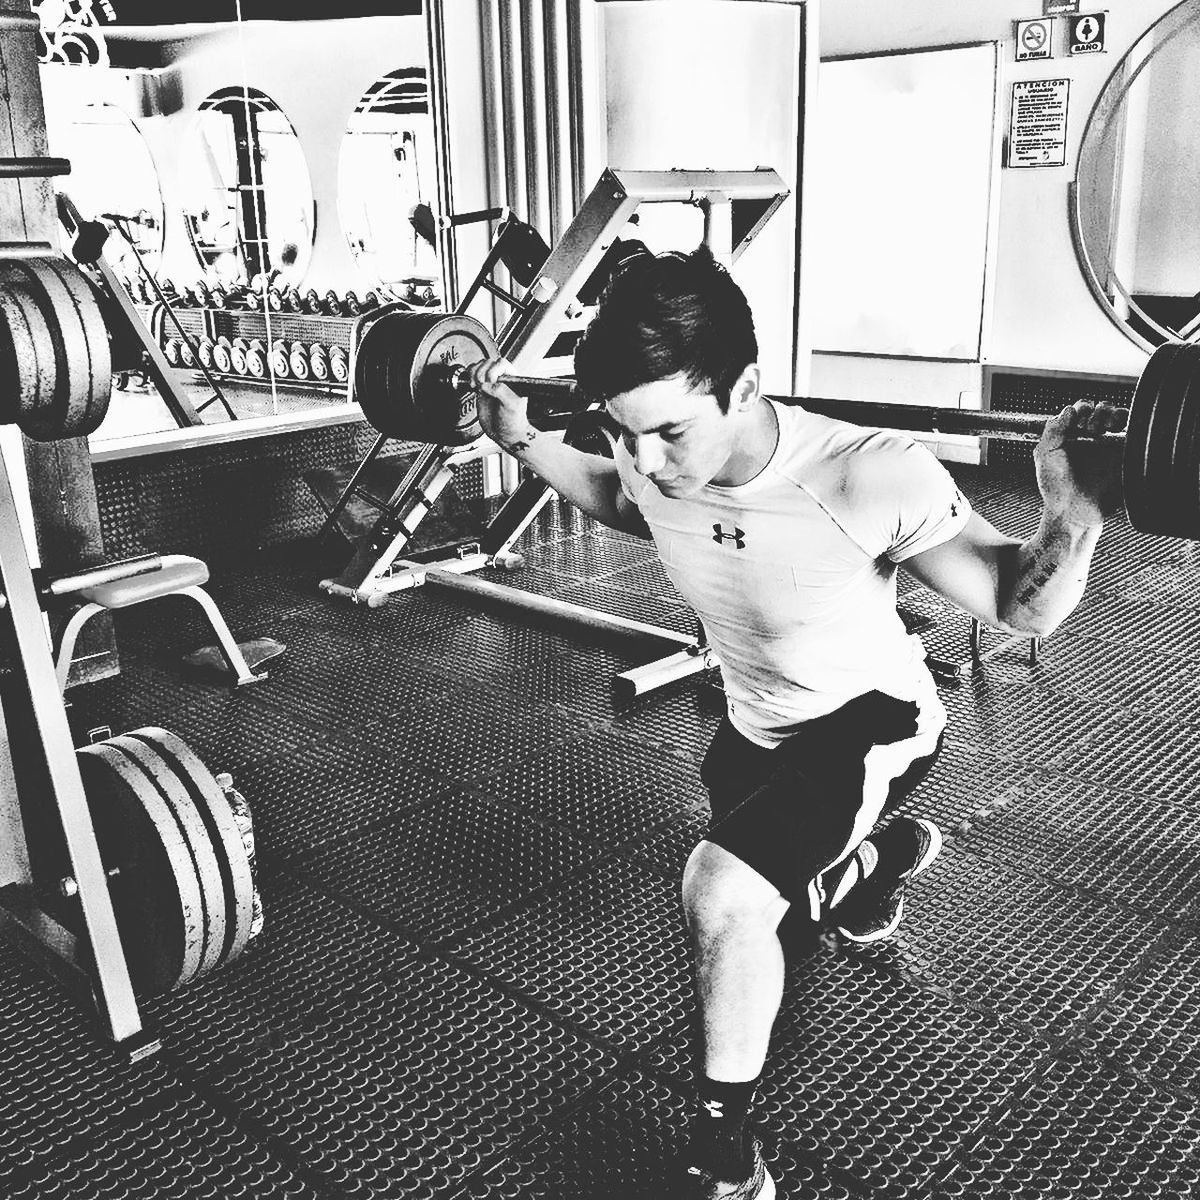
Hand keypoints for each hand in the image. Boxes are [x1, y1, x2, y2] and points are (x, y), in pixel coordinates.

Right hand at [464, 357, 535, 451]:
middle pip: (488, 363)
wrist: (503, 433)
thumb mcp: (512, 406)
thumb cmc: (513, 422)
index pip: (501, 364)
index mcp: (513, 380)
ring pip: (480, 366)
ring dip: (475, 373)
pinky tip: (472, 385)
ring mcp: (491, 383)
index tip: (491, 382)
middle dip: (482, 373)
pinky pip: (473, 374)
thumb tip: (488, 385)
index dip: (493, 370)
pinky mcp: (481, 388)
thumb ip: (501, 392)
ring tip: (477, 385)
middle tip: (483, 385)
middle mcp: (502, 379)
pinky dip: (469, 376)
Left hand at [1034, 400, 1126, 527]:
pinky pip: (1134, 431)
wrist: (1074, 512)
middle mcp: (1091, 439)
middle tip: (1090, 429)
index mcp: (1070, 437)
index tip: (1076, 421)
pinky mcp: (1125, 456)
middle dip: (1096, 411)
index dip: (1080, 409)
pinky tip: (1116, 430)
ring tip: (1102, 429)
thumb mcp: (1045, 455)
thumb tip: (1069, 409)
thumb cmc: (1055, 488)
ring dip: (1111, 413)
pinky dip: (1128, 421)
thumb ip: (1053, 429)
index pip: (1080, 410)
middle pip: (1100, 409)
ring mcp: (1109, 447)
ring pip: (1118, 415)